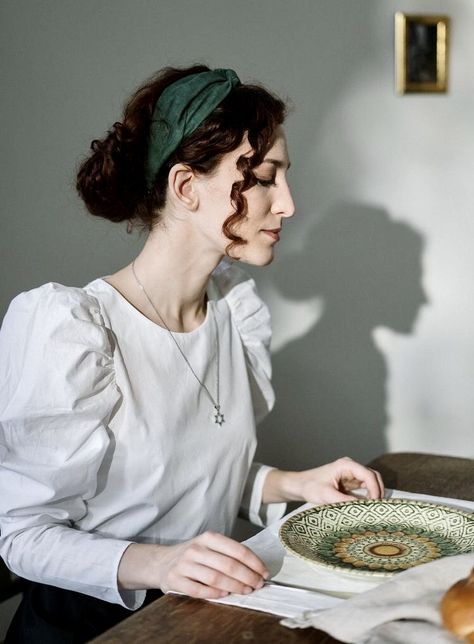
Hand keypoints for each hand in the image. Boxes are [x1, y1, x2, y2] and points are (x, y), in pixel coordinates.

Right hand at [118, 532, 268, 599]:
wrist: (161, 562)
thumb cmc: (193, 556)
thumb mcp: (208, 546)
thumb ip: (228, 554)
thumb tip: (256, 568)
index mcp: (208, 538)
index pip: (236, 549)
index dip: (253, 562)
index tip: (264, 572)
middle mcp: (196, 549)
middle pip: (228, 565)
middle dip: (247, 576)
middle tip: (258, 585)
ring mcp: (184, 564)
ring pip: (215, 578)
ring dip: (234, 587)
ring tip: (246, 591)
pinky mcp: (175, 579)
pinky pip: (198, 590)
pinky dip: (214, 594)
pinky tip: (224, 596)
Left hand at [263, 456, 383, 504]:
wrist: (299, 485)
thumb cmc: (310, 487)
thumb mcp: (327, 496)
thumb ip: (346, 502)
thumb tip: (364, 508)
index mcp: (346, 465)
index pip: (369, 475)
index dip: (375, 489)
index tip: (374, 504)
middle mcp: (351, 467)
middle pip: (374, 477)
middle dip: (378, 492)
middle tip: (377, 508)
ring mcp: (351, 474)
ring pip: (371, 482)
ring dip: (374, 494)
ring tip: (372, 509)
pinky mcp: (350, 482)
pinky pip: (365, 488)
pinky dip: (368, 497)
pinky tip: (366, 508)